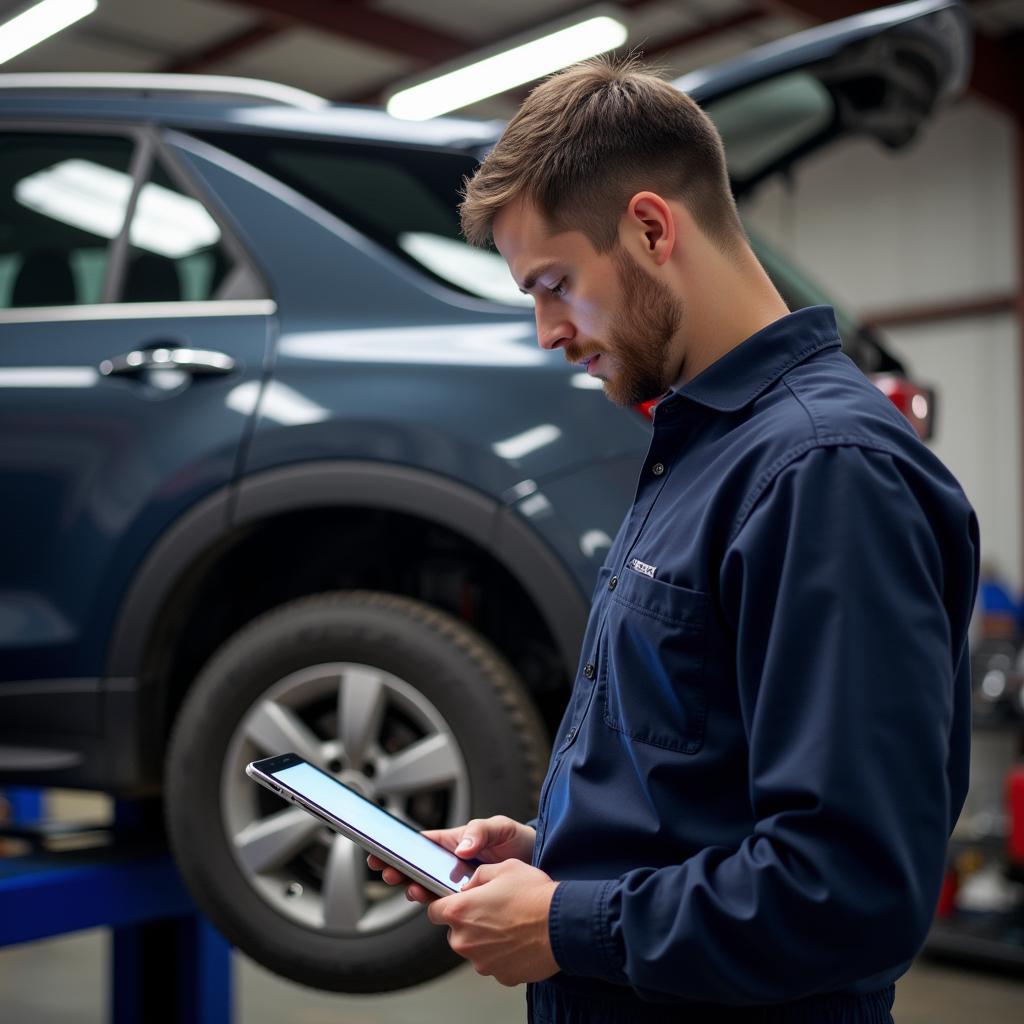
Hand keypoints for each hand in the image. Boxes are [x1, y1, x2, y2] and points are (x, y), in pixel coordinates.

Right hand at [367, 816, 535, 903]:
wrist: (539, 864)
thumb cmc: (517, 840)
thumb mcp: (500, 827)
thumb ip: (480, 831)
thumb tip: (461, 847)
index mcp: (453, 842)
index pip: (420, 844)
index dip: (399, 848)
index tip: (380, 852)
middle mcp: (451, 864)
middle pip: (417, 868)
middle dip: (399, 870)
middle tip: (389, 873)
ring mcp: (458, 883)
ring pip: (429, 888)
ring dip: (416, 889)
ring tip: (412, 889)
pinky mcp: (469, 901)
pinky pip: (448, 904)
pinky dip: (438, 905)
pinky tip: (435, 905)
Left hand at [428, 859, 558, 985]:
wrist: (562, 924)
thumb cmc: (534, 894)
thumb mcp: (504, 868)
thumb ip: (478, 876)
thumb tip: (469, 885)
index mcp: (460, 911)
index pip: (432, 910)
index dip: (444, 904)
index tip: (455, 902)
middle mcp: (464, 940)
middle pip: (454, 932)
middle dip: (469, 922)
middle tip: (493, 911)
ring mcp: (481, 961)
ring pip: (475, 948)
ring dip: (486, 939)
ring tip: (511, 924)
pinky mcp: (499, 975)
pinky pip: (494, 962)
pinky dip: (502, 954)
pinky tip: (519, 940)